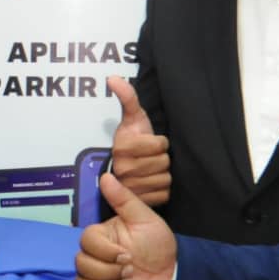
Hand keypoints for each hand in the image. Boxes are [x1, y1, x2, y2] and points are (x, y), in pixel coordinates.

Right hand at [75, 173, 176, 279]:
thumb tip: (106, 176)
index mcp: (101, 237)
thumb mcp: (144, 218)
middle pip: (82, 265)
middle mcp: (94, 256)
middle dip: (110, 272)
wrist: (170, 274)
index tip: (127, 255)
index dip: (105, 252)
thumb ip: (124, 199)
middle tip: (131, 271)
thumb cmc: (157, 244)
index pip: (86, 242)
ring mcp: (95, 278)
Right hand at [108, 75, 170, 205]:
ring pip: (165, 177)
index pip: (160, 145)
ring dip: (161, 173)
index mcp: (122, 148)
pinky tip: (151, 183)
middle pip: (163, 162)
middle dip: (160, 157)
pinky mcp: (140, 202)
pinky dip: (161, 189)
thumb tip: (113, 77)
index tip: (148, 142)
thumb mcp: (132, 117)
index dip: (158, 141)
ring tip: (150, 170)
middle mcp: (123, 170)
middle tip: (149, 157)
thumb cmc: (133, 139)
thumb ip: (127, 97)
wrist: (126, 169)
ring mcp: (131, 188)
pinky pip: (164, 193)